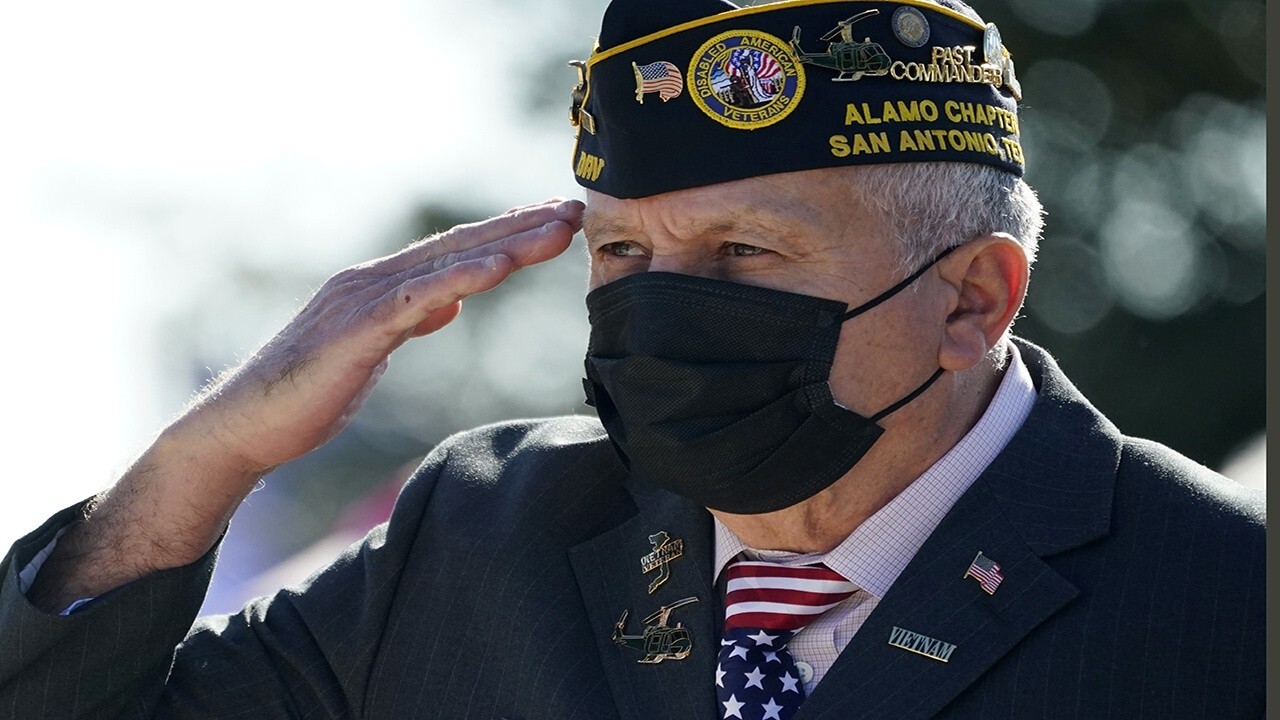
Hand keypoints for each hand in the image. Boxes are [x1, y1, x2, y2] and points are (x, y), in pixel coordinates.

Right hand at [184, 197, 583, 472]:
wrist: (245, 425)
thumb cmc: (306, 393)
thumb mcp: (373, 350)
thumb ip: (410, 321)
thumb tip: (449, 304)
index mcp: (382, 286)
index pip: (456, 251)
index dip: (507, 233)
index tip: (555, 220)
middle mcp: (375, 279)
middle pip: (462, 245)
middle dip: (522, 225)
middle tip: (575, 209)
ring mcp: (364, 299)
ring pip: (449, 262)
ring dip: (508, 243)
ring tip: (557, 229)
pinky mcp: (358, 329)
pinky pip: (418, 298)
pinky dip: (461, 278)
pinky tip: (500, 267)